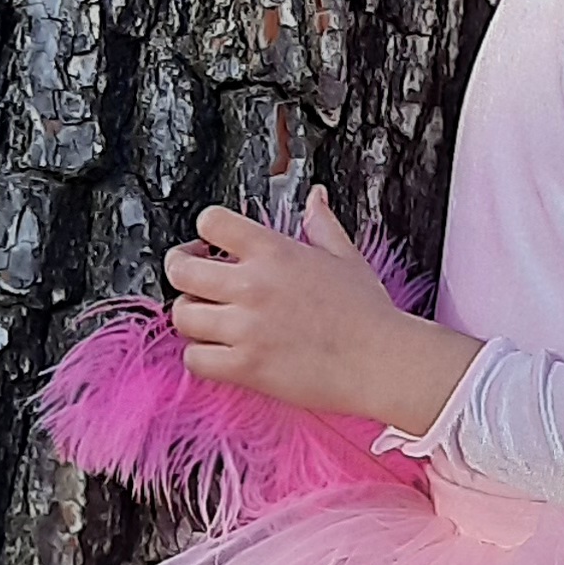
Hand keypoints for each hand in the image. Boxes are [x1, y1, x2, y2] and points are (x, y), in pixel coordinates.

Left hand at [164, 189, 479, 435]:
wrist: (383, 361)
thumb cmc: (369, 314)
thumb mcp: (346, 257)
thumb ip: (321, 225)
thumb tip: (315, 198)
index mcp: (275, 252)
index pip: (210, 222)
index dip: (203, 233)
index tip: (208, 246)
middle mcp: (254, 285)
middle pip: (180, 269)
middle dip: (180, 272)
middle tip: (192, 281)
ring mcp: (246, 327)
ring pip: (182, 315)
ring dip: (191, 318)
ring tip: (209, 322)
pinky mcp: (246, 366)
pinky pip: (194, 359)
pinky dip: (200, 357)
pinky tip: (219, 354)